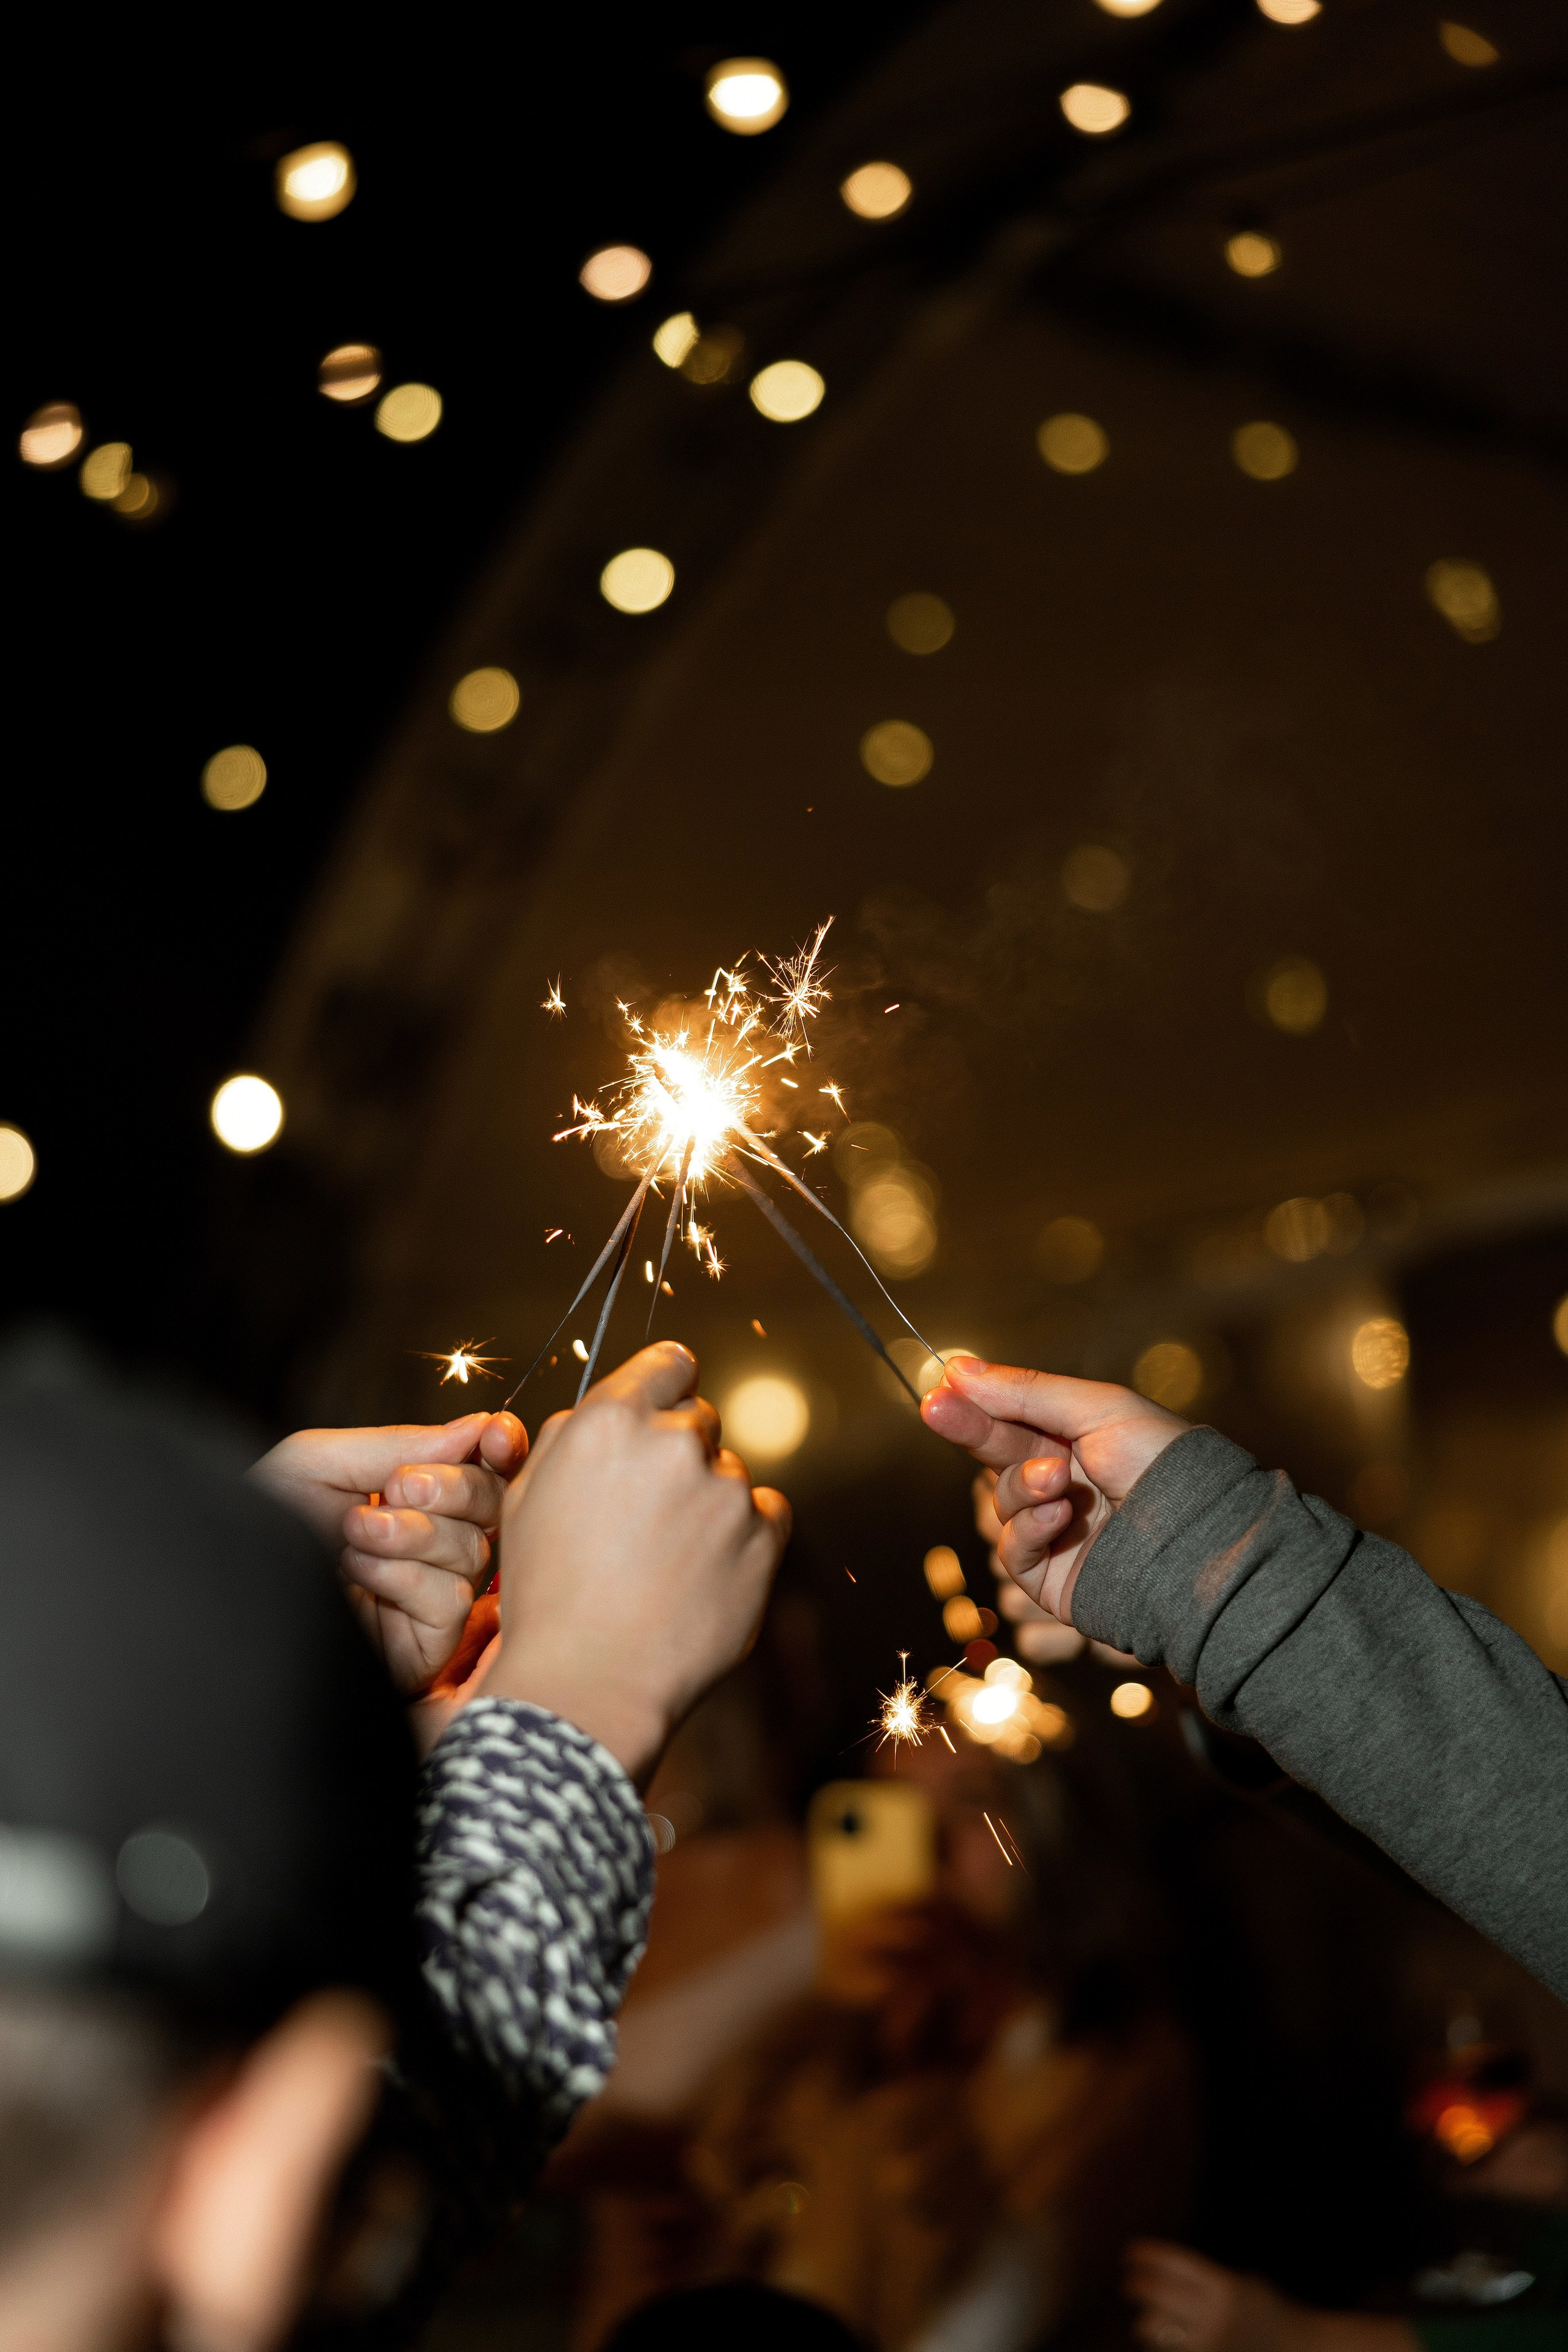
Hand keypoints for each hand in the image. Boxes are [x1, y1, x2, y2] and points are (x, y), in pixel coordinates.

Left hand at [249, 1413, 526, 1693]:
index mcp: (407, 1493)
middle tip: (400, 1486)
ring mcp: (427, 1593)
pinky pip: (452, 1598)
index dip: (499, 1448)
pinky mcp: (423, 1641)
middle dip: (455, 1487)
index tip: (494, 1436)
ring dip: (414, 1534)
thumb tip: (475, 1428)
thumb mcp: (319, 1461)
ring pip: (473, 1551)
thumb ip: (400, 1442)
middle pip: (491, 1505)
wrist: (221, 1597)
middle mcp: (425, 1541)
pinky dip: (407, 1578)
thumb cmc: (257, 1527)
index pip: (480, 1466)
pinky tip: (360, 1575)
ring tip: (354, 1534)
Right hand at [483, 1341, 790, 1784]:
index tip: (666, 1414)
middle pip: (699, 1420)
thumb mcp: (527, 1497)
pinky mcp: (764, 1537)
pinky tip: (703, 1577)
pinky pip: (768, 1513)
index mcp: (609, 1421)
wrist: (587, 1682)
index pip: (670, 1364)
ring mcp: (725, 1490)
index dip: (667, 1389)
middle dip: (680, 1456)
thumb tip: (617, 1409)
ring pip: (730, 1474)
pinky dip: (745, 1538)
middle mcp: (673, 1443)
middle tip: (647, 1519)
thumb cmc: (547, 1595)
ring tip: (666, 1565)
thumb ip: (573, 1435)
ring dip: (709, 1504)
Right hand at [922, 1361, 1186, 1626]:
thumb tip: (959, 1369)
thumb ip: (1028, 1393)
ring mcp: (1054, 1530)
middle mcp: (1062, 1483)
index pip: (1011, 1417)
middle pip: (995, 1452)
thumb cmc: (1164, 1468)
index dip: (975, 1401)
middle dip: (968, 1427)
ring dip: (1021, 1485)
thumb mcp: (1100, 1410)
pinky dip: (1028, 1529)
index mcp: (1078, 1440)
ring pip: (1002, 1502)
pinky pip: (1013, 1549)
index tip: (942, 1384)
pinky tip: (1057, 1515)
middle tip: (933, 1407)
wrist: (1203, 1544)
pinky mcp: (1050, 1576)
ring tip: (1056, 1479)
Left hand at [1125, 2242, 1284, 2351]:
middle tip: (1129, 2283)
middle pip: (1160, 2294)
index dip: (1148, 2255)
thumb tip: (1159, 2274)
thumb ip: (1207, 2281)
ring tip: (1143, 2319)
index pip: (1174, 2263)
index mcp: (1226, 2287)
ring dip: (1147, 2322)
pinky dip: (1162, 2346)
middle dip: (1138, 2286)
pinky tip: (1159, 2340)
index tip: (1129, 2253)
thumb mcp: (1243, 2285)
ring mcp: (1213, 2344)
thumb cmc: (1270, 2314)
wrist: (1302, 2351)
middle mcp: (1217, 2316)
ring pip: (1158, 2329)